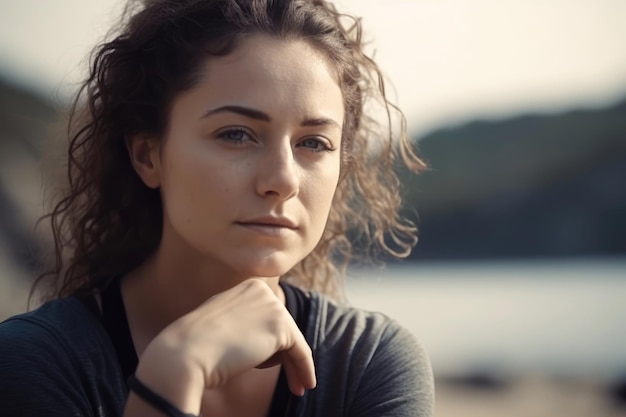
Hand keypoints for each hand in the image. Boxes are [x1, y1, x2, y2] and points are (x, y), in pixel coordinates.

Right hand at [131, 279, 315, 413]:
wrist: (185, 354)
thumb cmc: (195, 346)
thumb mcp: (221, 323)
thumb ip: (242, 322)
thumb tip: (258, 337)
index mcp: (247, 286)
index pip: (268, 316)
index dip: (272, 343)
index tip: (275, 362)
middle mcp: (262, 290)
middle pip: (282, 327)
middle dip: (283, 354)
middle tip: (292, 379)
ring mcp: (272, 305)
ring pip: (292, 341)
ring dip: (292, 365)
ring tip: (295, 386)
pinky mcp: (281, 326)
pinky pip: (301, 352)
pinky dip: (305, 370)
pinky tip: (305, 385)